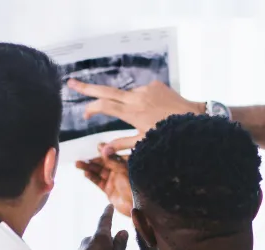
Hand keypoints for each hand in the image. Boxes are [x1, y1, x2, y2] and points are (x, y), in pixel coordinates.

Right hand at [67, 79, 203, 154]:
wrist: (194, 118)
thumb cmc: (168, 135)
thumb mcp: (144, 142)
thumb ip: (121, 144)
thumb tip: (102, 151)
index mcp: (132, 112)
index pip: (104, 106)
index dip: (91, 108)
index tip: (85, 114)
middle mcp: (136, 97)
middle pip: (106, 90)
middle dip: (87, 88)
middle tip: (70, 82)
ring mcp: (146, 89)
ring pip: (127, 95)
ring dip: (127, 104)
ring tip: (145, 118)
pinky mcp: (155, 84)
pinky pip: (142, 92)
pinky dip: (141, 100)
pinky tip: (154, 111)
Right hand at [76, 144, 132, 216]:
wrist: (137, 206)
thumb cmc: (135, 186)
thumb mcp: (123, 170)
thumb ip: (112, 159)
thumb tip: (102, 146)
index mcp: (125, 164)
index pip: (112, 155)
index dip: (104, 151)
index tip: (97, 147)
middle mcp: (118, 171)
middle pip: (103, 163)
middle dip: (92, 160)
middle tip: (82, 157)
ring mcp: (113, 181)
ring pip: (98, 172)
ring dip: (88, 168)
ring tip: (78, 164)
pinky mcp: (108, 190)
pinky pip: (98, 182)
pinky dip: (92, 177)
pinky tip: (85, 173)